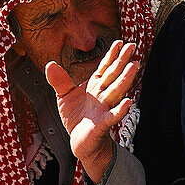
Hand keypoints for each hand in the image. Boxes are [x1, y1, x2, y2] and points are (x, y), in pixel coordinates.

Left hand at [45, 40, 138, 182]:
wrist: (80, 142)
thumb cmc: (76, 118)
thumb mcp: (64, 96)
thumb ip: (59, 81)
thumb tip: (50, 64)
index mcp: (94, 87)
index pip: (104, 68)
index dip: (111, 55)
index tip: (119, 42)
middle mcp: (102, 95)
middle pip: (113, 76)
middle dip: (122, 61)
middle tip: (132, 46)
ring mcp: (104, 109)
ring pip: (115, 92)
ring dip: (125, 80)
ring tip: (134, 66)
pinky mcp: (102, 124)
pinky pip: (112, 116)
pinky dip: (120, 110)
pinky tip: (128, 102)